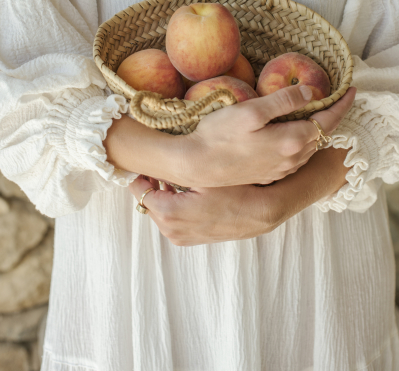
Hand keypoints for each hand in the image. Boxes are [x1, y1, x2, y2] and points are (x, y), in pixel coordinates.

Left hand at [129, 176, 278, 245]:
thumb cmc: (233, 191)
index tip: (142, 161)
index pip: (140, 192)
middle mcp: (171, 230)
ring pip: (158, 211)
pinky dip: (170, 204)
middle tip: (155, 165)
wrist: (258, 213)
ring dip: (160, 193)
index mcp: (170, 213)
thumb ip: (174, 170)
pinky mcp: (189, 238)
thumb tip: (153, 160)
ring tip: (168, 175)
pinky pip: (170, 219)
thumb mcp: (203, 175)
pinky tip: (181, 189)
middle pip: (147, 202)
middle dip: (149, 183)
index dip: (139, 175)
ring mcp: (180, 237)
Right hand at [177, 85, 356, 188]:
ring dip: (318, 130)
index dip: (342, 104)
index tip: (353, 90)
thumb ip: (284, 101)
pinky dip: (303, 140)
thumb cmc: (219, 134)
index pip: (328, 121)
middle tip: (338, 98)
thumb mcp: (252, 110)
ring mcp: (281, 170)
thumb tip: (312, 92)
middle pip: (321, 135)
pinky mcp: (268, 174)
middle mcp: (292, 159)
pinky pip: (296, 156)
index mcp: (292, 140)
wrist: (196, 164)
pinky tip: (295, 132)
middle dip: (332, 116)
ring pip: (309, 146)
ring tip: (320, 113)